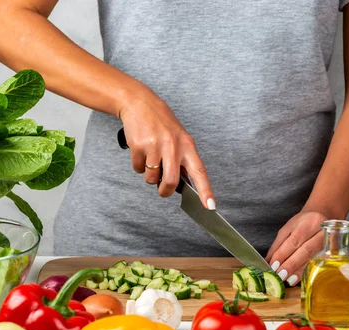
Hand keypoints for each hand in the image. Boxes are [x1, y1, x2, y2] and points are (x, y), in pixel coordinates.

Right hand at [119, 90, 215, 209]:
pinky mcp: (139, 146)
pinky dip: (138, 165)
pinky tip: (141, 152)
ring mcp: (156, 146)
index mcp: (187, 145)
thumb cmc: (162, 123)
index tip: (210, 206)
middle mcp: (173, 146)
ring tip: (150, 160)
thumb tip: (183, 185)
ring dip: (149, 176)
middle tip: (162, 190)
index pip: (199, 172)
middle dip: (165, 191)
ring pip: (152, 178)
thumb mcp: (179, 138)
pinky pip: (138, 168)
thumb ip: (183, 160)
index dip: (205, 191)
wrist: (140, 104)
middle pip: (171, 181)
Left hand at [265, 211, 327, 285]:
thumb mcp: (287, 229)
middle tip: (280, 275)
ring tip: (288, 280)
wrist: (322, 218)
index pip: (294, 240)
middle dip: (291, 264)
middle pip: (306, 250)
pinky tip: (299, 279)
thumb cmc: (302, 224)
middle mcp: (323, 232)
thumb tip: (267, 262)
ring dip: (300, 271)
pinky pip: (320, 264)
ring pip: (314, 259)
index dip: (283, 254)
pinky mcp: (334, 253)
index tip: (273, 265)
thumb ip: (278, 245)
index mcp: (310, 222)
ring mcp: (331, 243)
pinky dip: (308, 272)